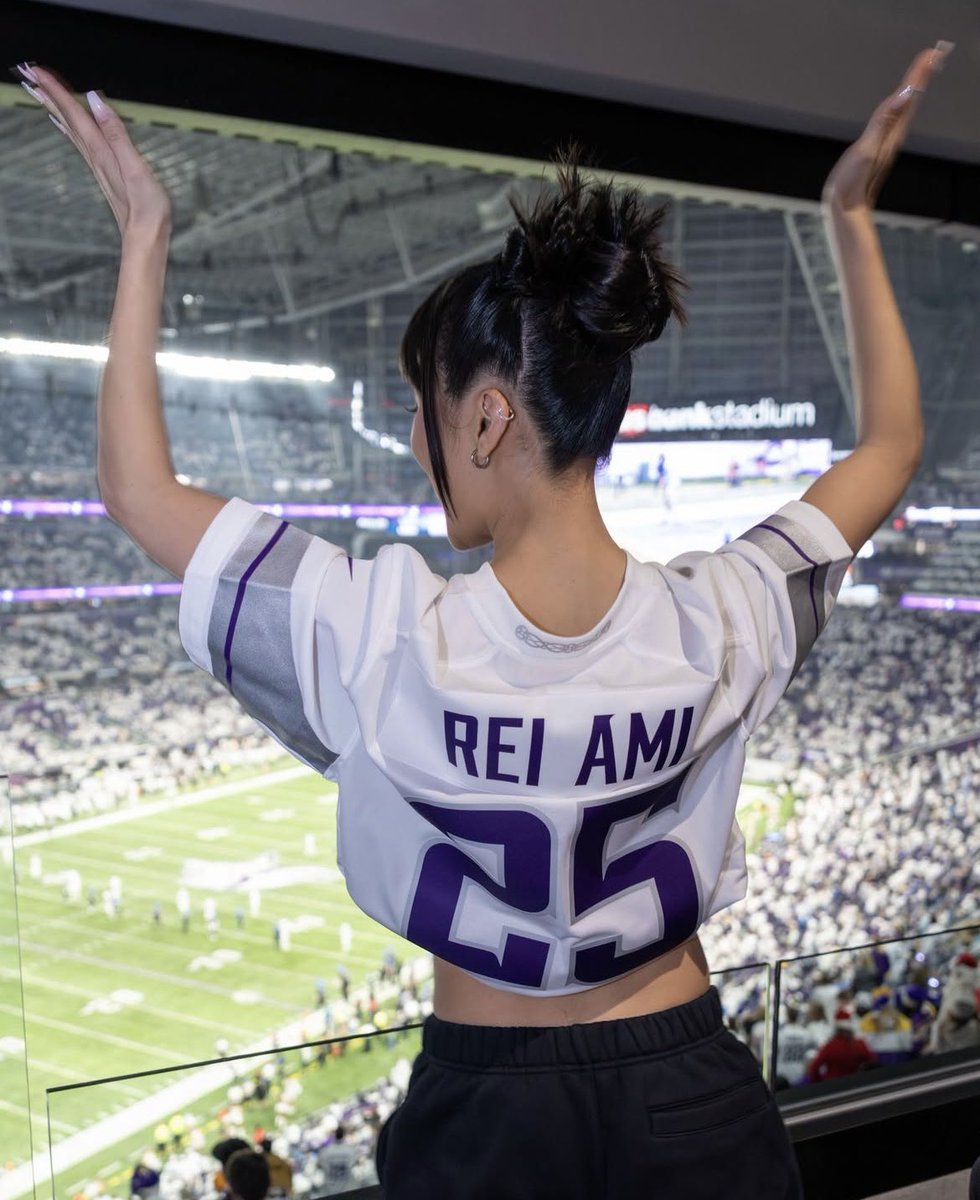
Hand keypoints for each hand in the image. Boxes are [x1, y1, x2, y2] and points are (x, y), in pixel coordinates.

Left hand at [15, 63, 171, 236]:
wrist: (145, 236)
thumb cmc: (146, 207)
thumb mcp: (135, 167)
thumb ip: (116, 133)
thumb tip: (96, 102)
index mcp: (101, 150)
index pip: (74, 113)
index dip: (56, 90)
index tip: (36, 71)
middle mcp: (94, 155)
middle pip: (66, 118)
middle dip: (47, 94)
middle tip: (28, 73)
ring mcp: (97, 164)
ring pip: (69, 128)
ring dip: (53, 107)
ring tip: (38, 91)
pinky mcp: (103, 170)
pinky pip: (78, 141)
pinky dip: (66, 127)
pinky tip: (62, 123)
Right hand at [822, 42, 952, 214]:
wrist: (846, 209)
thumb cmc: (853, 183)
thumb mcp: (867, 149)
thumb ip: (884, 121)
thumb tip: (905, 95)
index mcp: (893, 132)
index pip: (909, 97)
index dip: (919, 74)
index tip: (932, 53)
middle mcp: (893, 135)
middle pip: (910, 100)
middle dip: (921, 77)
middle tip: (933, 56)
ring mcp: (886, 142)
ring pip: (904, 109)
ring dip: (912, 89)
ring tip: (920, 73)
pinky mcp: (877, 148)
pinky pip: (893, 119)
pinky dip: (899, 106)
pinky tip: (898, 106)